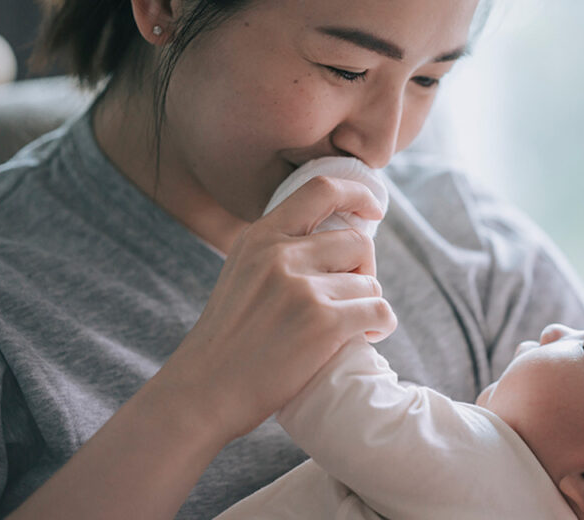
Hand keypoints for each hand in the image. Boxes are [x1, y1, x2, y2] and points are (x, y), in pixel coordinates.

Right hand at [153, 175, 397, 441]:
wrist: (202, 392)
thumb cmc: (228, 340)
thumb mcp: (242, 273)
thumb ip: (280, 251)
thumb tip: (336, 239)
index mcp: (260, 237)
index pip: (321, 190)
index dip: (358, 193)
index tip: (373, 207)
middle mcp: (281, 255)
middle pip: (358, 242)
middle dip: (364, 270)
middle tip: (350, 298)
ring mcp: (302, 289)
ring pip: (369, 283)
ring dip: (366, 306)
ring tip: (347, 327)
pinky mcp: (323, 323)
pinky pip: (379, 311)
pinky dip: (381, 325)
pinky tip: (365, 336)